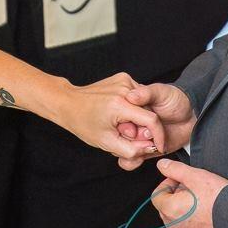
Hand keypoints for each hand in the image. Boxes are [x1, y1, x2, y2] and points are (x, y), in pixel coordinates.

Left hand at [48, 72, 165, 161]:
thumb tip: (151, 148)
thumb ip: (132, 150)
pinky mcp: (123, 77)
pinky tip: (119, 113)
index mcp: (120, 104)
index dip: (159, 136)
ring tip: (120, 124)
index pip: (152, 120)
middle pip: (148, 112)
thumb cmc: (83, 123)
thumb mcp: (107, 143)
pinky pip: (138, 96)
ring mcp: (124, 80)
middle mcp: (124, 88)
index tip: (159, 146)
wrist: (68, 103)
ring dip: (139, 117)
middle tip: (126, 134)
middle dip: (143, 127)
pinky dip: (134, 107)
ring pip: (145, 104)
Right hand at [115, 82, 194, 169]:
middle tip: (149, 134)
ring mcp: (132, 138)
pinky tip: (142, 156)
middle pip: (119, 136)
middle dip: (135, 138)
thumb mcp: (160, 92)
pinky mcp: (139, 150)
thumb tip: (131, 96)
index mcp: (127, 107)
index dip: (128, 125)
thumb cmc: (173, 100)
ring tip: (151, 145)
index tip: (139, 125)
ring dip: (135, 150)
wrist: (188, 117)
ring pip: (120, 150)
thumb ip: (146, 93)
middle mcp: (127, 123)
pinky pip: (126, 161)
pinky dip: (131, 161)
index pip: (118, 120)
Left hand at [150, 157, 227, 227]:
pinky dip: (191, 222)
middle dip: (175, 196)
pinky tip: (204, 214)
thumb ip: (175, 169)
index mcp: (170, 210)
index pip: (157, 195)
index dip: (167, 184)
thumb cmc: (218, 198)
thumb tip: (161, 165)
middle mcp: (174, 227)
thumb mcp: (195, 176)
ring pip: (176, 219)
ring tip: (200, 201)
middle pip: (165, 208)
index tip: (180, 180)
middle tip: (192, 189)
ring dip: (183, 209)